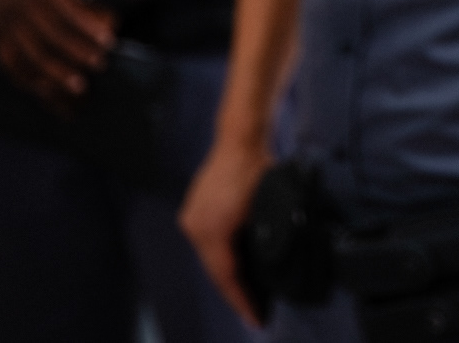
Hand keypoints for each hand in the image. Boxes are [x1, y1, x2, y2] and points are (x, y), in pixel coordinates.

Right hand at [0, 0, 114, 106]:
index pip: (68, 12)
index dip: (89, 28)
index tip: (109, 42)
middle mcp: (22, 9)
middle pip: (51, 38)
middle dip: (77, 54)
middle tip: (99, 66)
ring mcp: (6, 25)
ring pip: (31, 56)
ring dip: (56, 74)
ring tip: (79, 88)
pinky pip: (11, 64)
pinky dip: (28, 80)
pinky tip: (47, 93)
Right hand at [180, 137, 272, 325]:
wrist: (239, 140)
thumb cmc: (257, 170)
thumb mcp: (266, 209)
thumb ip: (261, 241)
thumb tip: (268, 266)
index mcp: (212, 230)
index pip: (227, 276)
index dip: (241, 300)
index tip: (256, 318)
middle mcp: (195, 228)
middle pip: (215, 271)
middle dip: (235, 292)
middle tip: (254, 311)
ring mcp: (191, 219)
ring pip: (210, 258)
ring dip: (227, 274)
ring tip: (246, 294)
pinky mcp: (192, 212)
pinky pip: (207, 244)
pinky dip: (221, 257)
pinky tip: (234, 266)